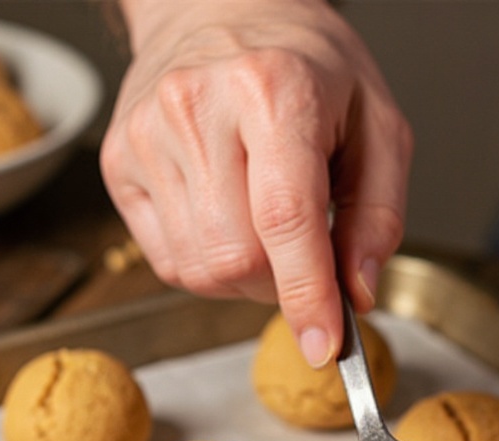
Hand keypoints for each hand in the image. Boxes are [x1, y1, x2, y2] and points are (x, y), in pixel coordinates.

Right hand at [101, 0, 411, 365]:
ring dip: (246, 277)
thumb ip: (378, 215)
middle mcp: (197, 109)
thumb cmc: (306, 66)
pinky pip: (169, 261)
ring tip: (263, 224)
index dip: (306, 295)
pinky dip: (210, 264)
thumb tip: (357, 292)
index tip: (325, 348)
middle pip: (237, 258)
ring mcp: (147, 136)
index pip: (285, 219)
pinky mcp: (120, 163)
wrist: (218, 6)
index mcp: (273, 91)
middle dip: (282, 284)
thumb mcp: (376, 124)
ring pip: (201, 270)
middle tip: (304, 253)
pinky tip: (227, 219)